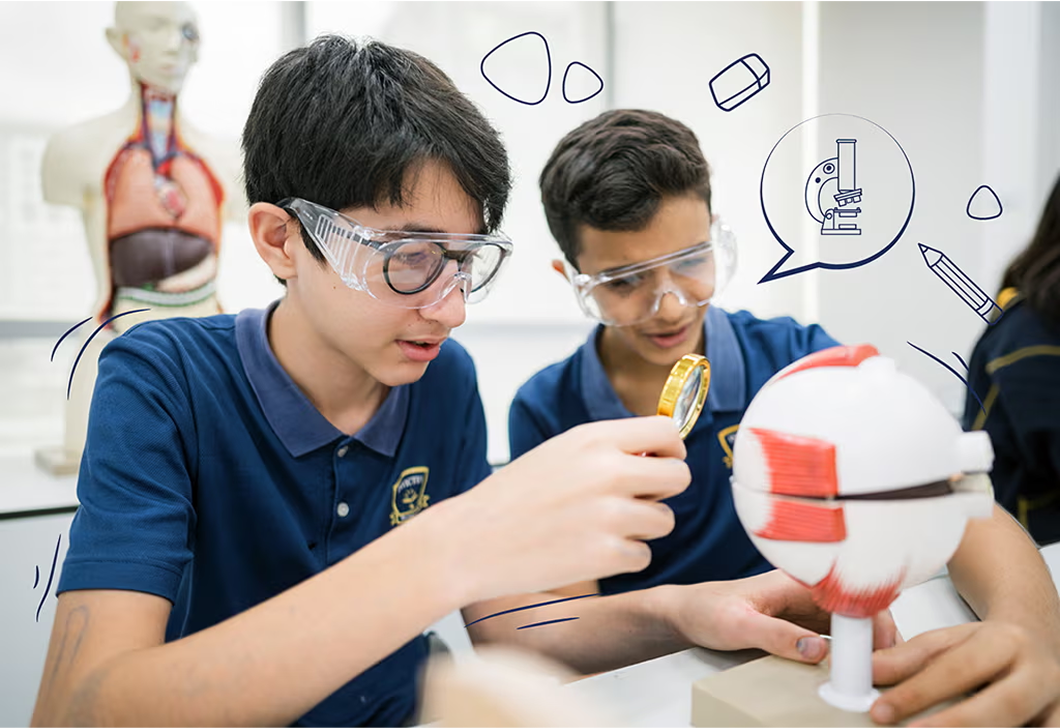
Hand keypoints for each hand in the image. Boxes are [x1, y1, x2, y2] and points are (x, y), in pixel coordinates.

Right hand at [423, 416, 690, 603]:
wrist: (471, 541)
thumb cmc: (514, 496)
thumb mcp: (561, 452)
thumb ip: (609, 449)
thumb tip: (662, 454)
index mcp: (595, 438)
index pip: (668, 431)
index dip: (671, 449)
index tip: (660, 462)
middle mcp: (609, 471)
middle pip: (680, 476)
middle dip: (663, 491)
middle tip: (635, 501)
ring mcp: (610, 515)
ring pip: (665, 520)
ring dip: (640, 528)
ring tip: (597, 528)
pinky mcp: (607, 556)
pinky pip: (644, 556)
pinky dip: (621, 558)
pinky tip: (585, 552)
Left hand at [665, 569, 897, 662]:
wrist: (685, 614)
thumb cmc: (704, 609)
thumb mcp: (737, 625)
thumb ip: (776, 636)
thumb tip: (817, 650)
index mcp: (797, 578)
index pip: (853, 594)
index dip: (876, 621)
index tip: (880, 653)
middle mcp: (807, 588)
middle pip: (861, 609)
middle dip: (880, 637)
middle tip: (885, 670)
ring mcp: (807, 605)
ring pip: (854, 624)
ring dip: (868, 646)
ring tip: (876, 673)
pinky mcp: (803, 622)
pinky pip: (839, 635)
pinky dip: (852, 652)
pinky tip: (853, 670)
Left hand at [870, 621, 1059, 726]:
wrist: (1039, 645)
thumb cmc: (989, 647)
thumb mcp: (948, 641)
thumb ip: (907, 656)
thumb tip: (870, 670)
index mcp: (1006, 642)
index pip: (958, 668)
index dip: (917, 692)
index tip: (880, 710)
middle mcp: (1040, 675)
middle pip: (1003, 706)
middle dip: (955, 725)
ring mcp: (1058, 707)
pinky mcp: (1059, 725)